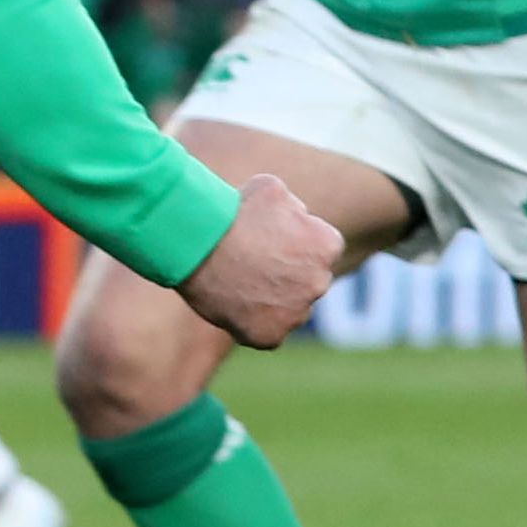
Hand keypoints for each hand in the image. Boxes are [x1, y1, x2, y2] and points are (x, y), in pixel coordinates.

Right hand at [179, 172, 342, 348]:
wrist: (198, 246)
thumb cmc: (233, 212)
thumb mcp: (271, 189)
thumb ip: (293, 207)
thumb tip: (297, 217)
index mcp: (328, 246)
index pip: (321, 249)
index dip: (295, 245)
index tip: (270, 242)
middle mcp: (320, 282)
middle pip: (308, 281)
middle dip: (288, 274)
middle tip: (253, 264)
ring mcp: (296, 313)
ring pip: (291, 309)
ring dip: (273, 300)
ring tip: (240, 283)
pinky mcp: (270, 336)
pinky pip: (267, 332)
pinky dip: (252, 323)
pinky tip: (233, 305)